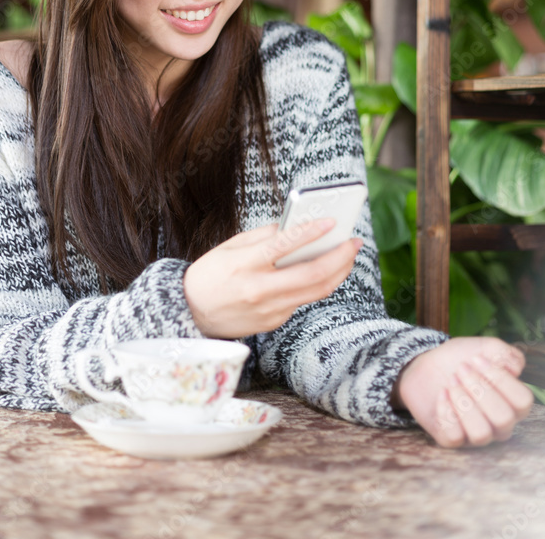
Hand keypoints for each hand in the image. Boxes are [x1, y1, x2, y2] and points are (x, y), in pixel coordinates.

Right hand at [183, 219, 362, 338]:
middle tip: (354, 242)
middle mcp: (258, 290)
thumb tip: (295, 225)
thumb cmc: (211, 273)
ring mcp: (269, 310)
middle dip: (338, 257)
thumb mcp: (230, 247)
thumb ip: (263, 236)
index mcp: (243, 265)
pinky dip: (317, 283)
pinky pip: (302, 300)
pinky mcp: (274, 322)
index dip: (309, 232)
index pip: (282, 246)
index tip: (331, 222)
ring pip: (315, 291)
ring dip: (338, 272)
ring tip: (348, 255)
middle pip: (310, 275)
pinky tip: (326, 270)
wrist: (191, 312)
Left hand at [391, 336, 533, 446]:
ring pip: (481, 433)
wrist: (426, 365)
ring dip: (463, 402)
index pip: (523, 401)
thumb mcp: (482, 348)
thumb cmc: (461, 360)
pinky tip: (442, 393)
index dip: (501, 378)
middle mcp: (499, 424)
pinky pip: (455, 436)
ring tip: (451, 381)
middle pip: (503, 418)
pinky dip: (446, 410)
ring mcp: (476, 434)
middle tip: (461, 368)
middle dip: (479, 388)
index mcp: (512, 402)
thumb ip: (505, 353)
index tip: (477, 358)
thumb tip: (516, 369)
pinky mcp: (452, 439)